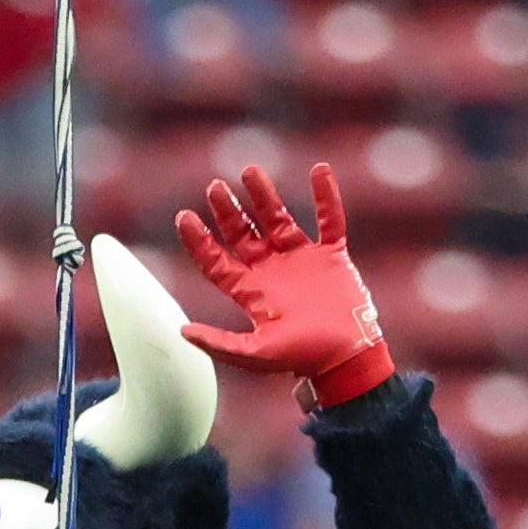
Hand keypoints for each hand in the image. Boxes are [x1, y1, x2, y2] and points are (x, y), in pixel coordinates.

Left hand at [171, 163, 395, 408]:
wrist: (345, 358)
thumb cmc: (301, 358)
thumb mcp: (254, 354)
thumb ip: (219, 343)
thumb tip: (181, 331)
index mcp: (252, 291)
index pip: (217, 260)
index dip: (199, 240)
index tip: (184, 217)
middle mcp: (272, 270)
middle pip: (243, 233)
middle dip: (227, 210)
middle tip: (214, 188)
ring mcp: (301, 260)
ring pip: (278, 218)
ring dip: (264, 195)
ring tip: (250, 171)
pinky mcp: (331, 256)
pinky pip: (329, 220)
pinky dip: (326, 196)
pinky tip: (319, 170)